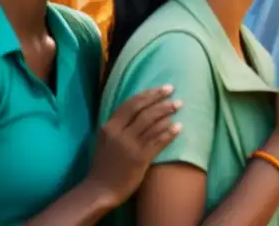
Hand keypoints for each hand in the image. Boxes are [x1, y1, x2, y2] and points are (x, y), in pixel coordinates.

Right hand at [86, 85, 181, 205]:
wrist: (100, 189)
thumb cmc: (105, 163)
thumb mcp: (106, 139)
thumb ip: (120, 124)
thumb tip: (142, 107)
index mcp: (109, 126)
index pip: (131, 104)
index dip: (149, 94)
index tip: (163, 88)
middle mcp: (118, 133)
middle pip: (143, 110)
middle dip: (160, 99)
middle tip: (174, 94)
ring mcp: (129, 146)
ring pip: (152, 123)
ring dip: (167, 112)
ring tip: (178, 106)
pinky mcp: (140, 158)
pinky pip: (158, 140)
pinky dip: (169, 132)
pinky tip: (179, 127)